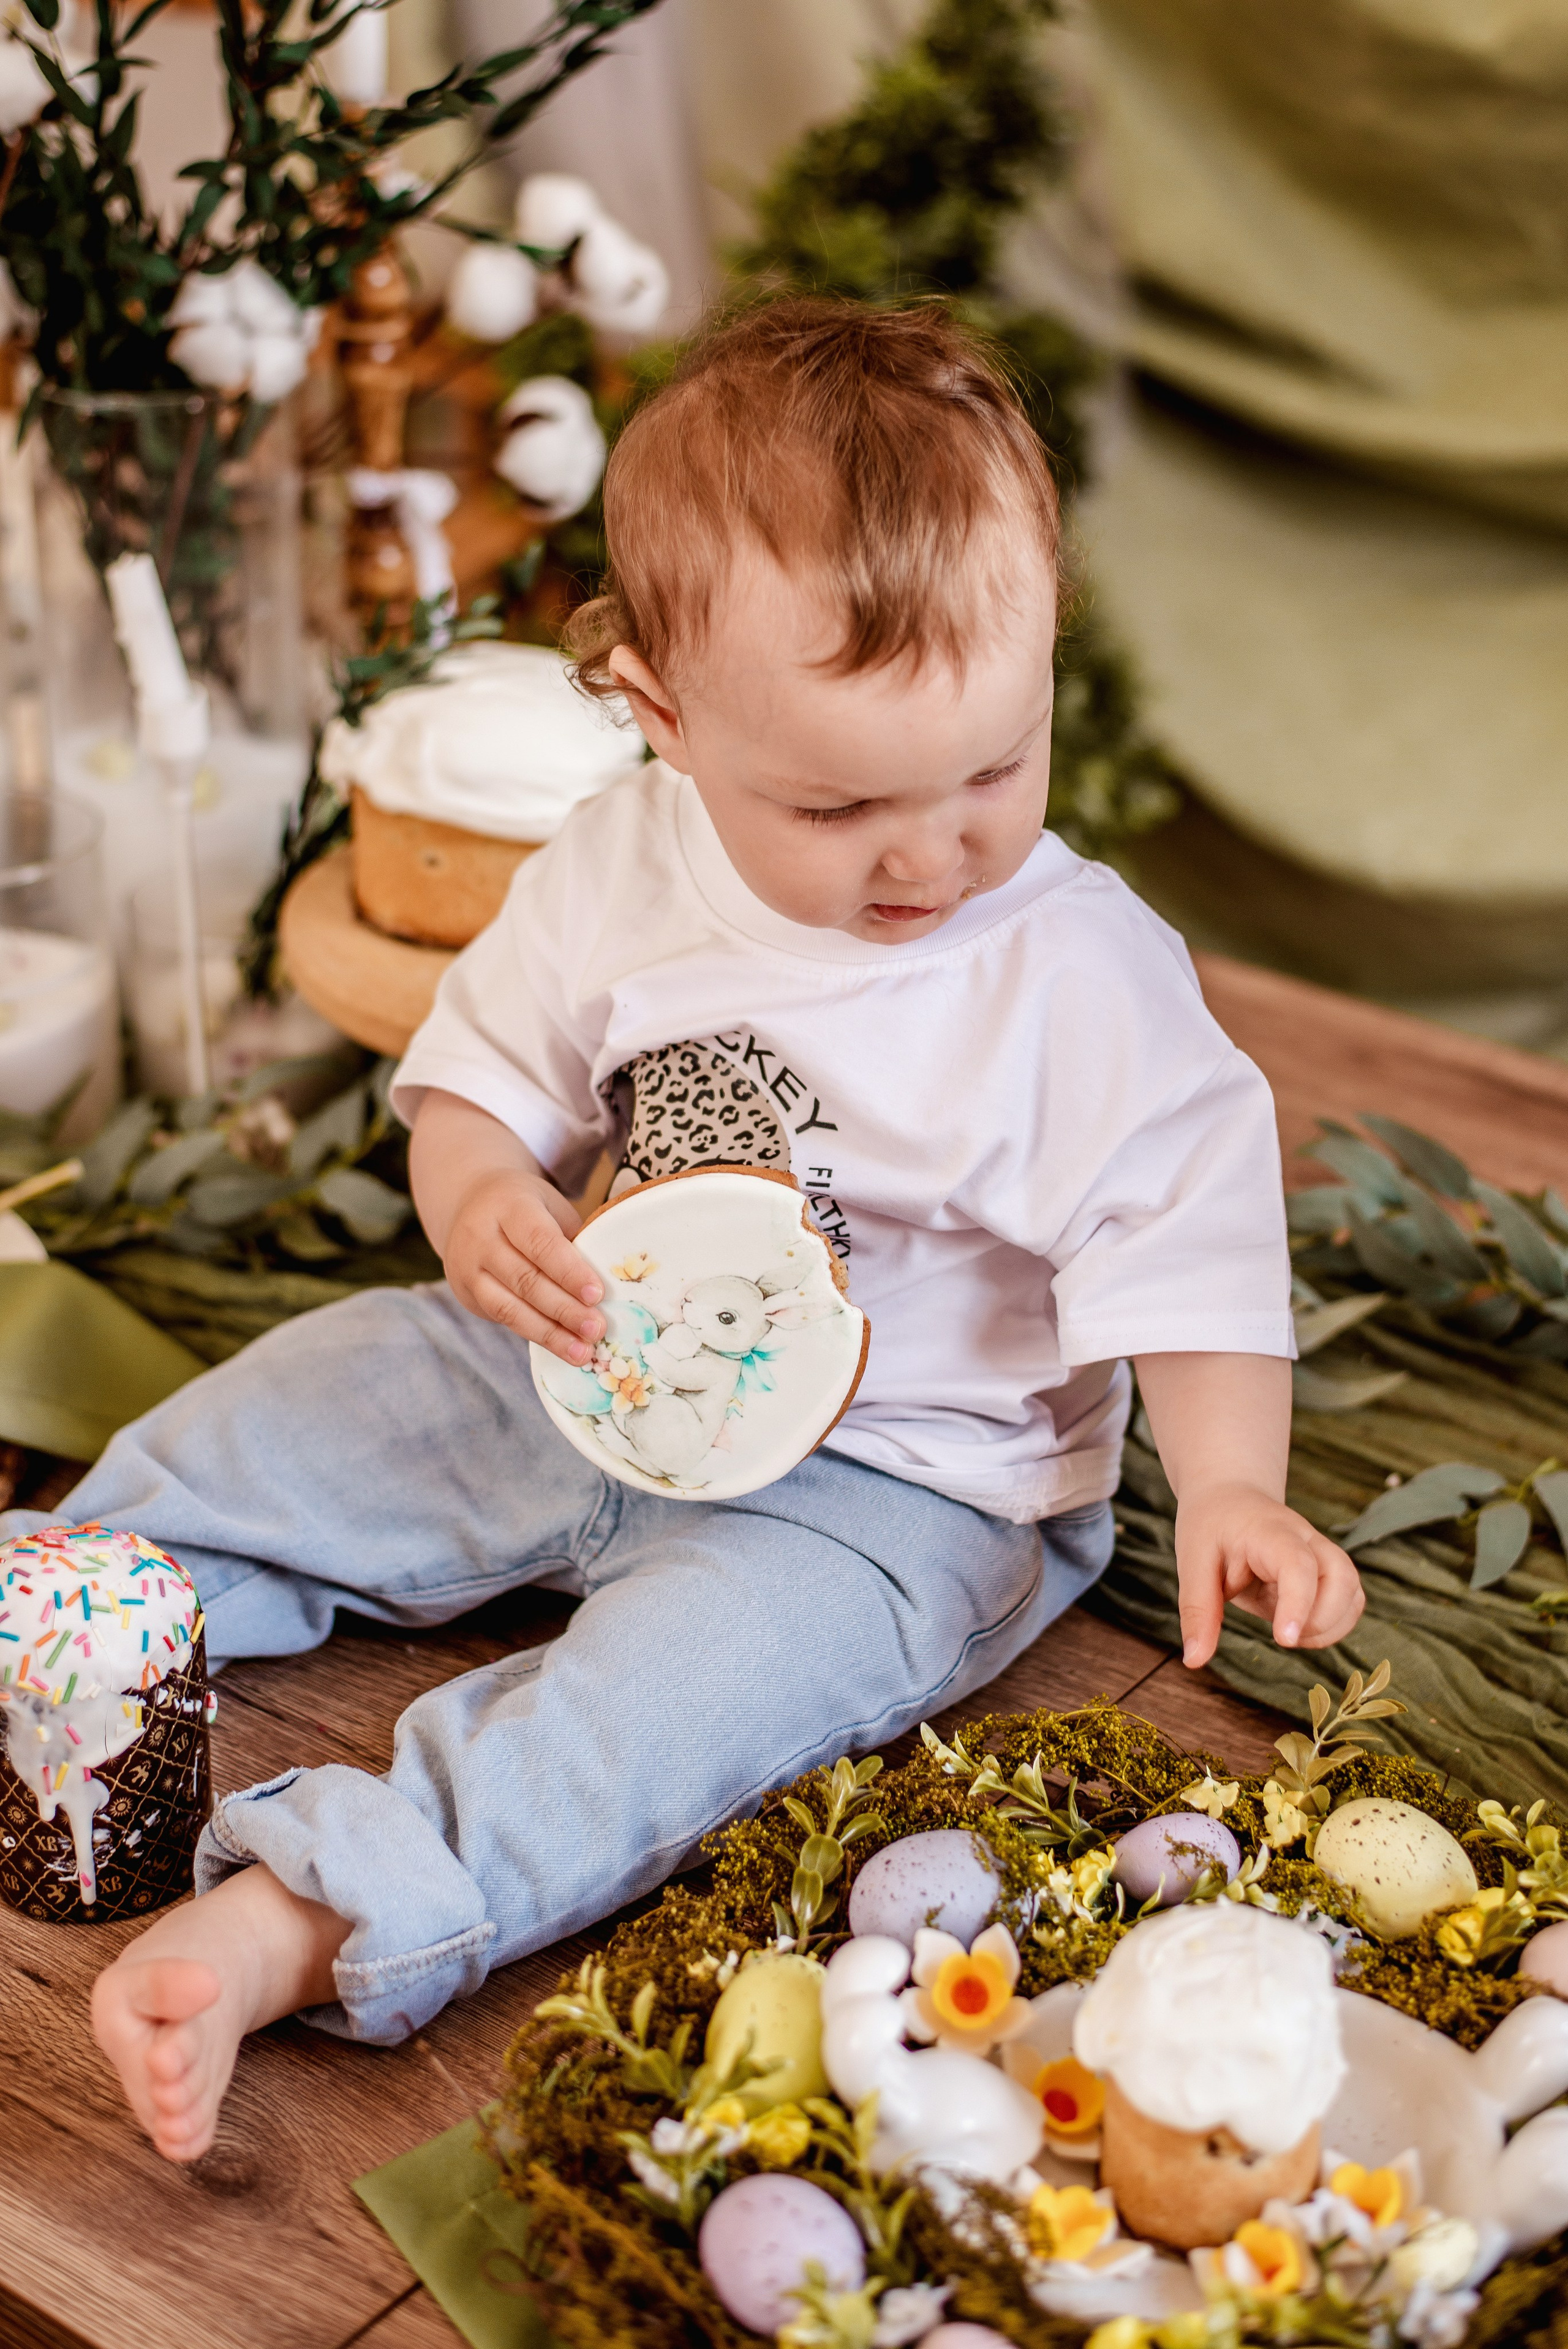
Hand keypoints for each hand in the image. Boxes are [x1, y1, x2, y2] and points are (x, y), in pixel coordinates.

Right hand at [441, 1167, 604, 1362]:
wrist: (469, 1203)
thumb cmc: (525, 1208)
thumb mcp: (550, 1207)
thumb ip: (573, 1240)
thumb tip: (610, 1284)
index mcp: (509, 1207)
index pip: (540, 1242)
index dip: (569, 1271)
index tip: (597, 1295)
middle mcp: (480, 1236)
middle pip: (525, 1279)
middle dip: (564, 1309)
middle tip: (597, 1329)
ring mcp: (467, 1268)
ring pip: (509, 1307)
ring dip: (550, 1334)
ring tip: (582, 1351)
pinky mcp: (466, 1293)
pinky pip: (503, 1319)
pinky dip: (536, 1335)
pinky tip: (562, 1347)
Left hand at [1175, 1480, 1363, 1669]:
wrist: (1230, 1498)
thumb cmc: (1211, 1528)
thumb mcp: (1192, 1563)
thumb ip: (1198, 1611)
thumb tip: (1194, 1661)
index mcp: (1270, 1533)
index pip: (1298, 1564)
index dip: (1299, 1603)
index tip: (1284, 1639)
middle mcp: (1307, 1540)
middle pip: (1342, 1577)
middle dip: (1320, 1621)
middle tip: (1281, 1635)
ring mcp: (1323, 1554)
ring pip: (1353, 1592)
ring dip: (1330, 1626)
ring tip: (1290, 1632)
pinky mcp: (1329, 1571)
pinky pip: (1351, 1601)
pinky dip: (1335, 1625)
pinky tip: (1301, 1629)